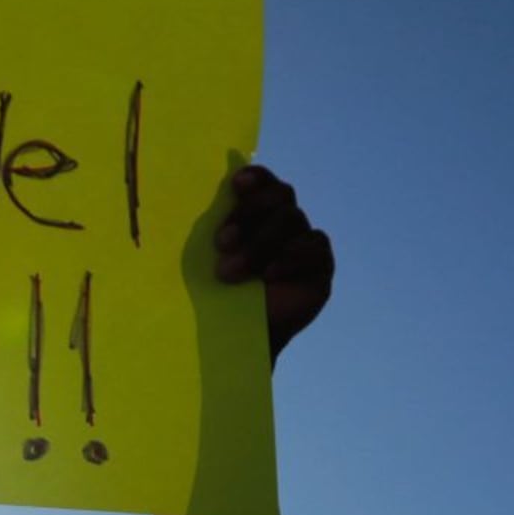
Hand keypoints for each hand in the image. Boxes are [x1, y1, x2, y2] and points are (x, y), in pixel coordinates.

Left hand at [215, 165, 333, 359]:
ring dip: (259, 244)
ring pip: (292, 220)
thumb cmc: (215, 293)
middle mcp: (284, 221)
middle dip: (250, 212)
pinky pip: (313, 247)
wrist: (235, 336)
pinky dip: (290, 257)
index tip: (236, 185)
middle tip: (222, 242)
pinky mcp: (320, 265)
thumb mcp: (203, 258)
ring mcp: (305, 241)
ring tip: (230, 273)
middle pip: (281, 196)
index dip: (255, 178)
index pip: (264, 181)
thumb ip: (208, 227)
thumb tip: (192, 192)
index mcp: (256, 212)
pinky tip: (269, 275)